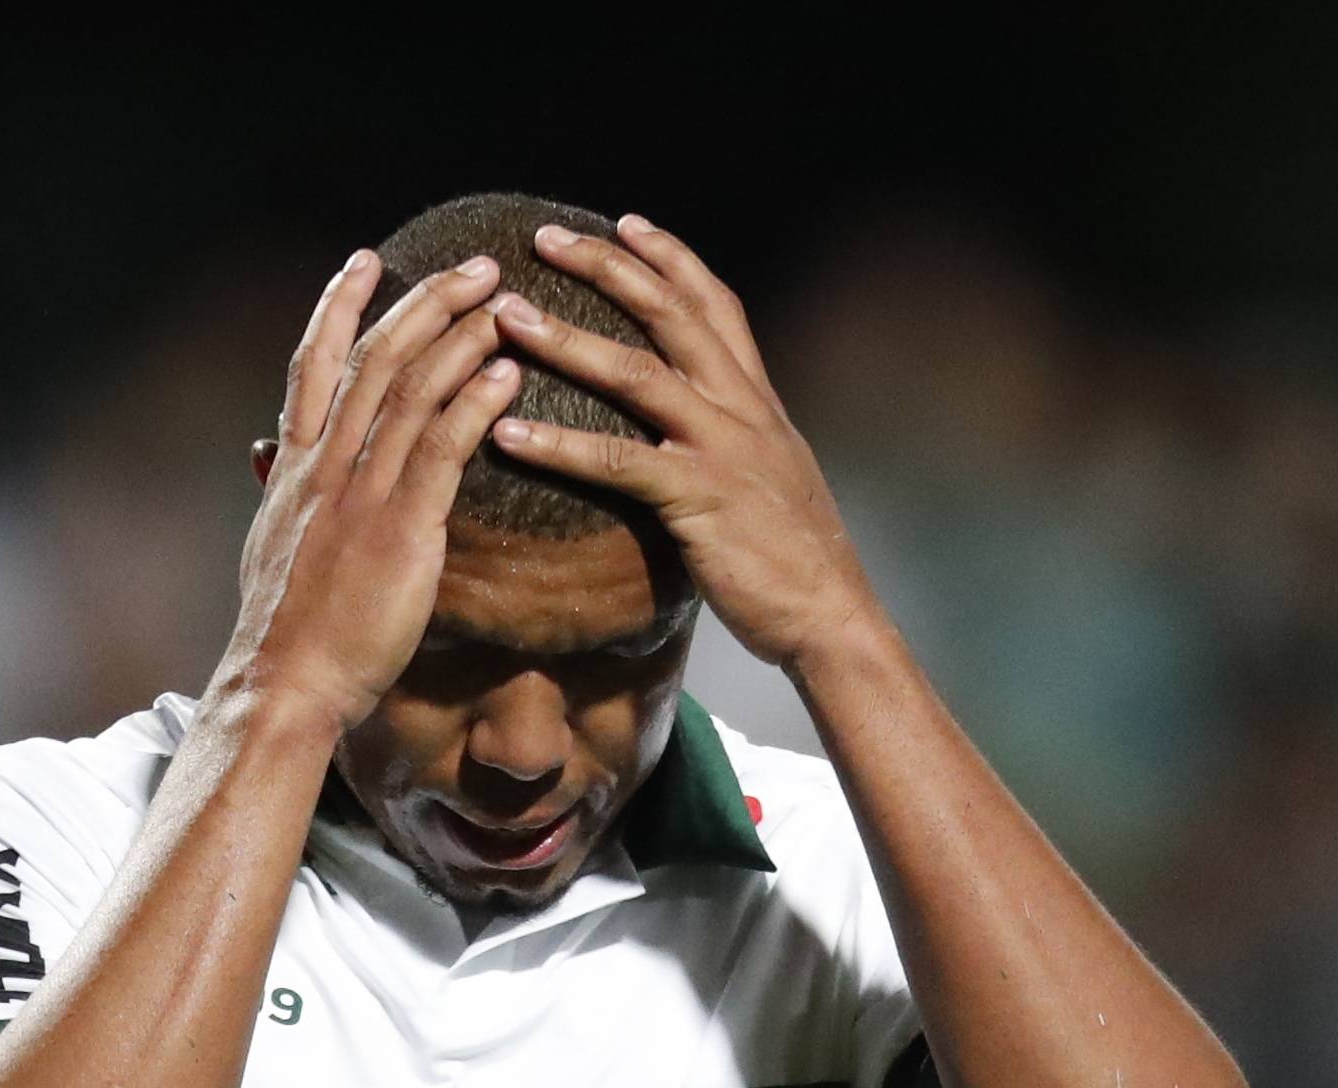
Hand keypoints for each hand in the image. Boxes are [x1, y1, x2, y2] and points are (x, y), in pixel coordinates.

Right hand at [214, 250, 521, 730]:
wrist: (283, 683)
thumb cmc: (284, 632)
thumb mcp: (271, 546)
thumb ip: (280, 495)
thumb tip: (269, 461)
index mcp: (292, 468)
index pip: (313, 364)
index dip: (339, 305)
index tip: (367, 260)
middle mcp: (324, 468)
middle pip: (374, 359)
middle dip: (425, 302)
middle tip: (475, 267)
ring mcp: (361, 495)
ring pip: (410, 391)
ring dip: (462, 339)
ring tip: (507, 304)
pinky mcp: (401, 530)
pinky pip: (443, 450)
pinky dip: (476, 404)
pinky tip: (509, 375)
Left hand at [486, 216, 878, 670]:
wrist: (832, 615)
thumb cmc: (794, 558)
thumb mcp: (771, 477)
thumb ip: (734, 439)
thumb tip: (697, 427)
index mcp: (757, 400)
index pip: (714, 305)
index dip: (671, 258)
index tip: (624, 223)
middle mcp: (742, 409)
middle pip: (670, 314)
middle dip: (607, 267)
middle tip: (544, 237)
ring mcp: (722, 449)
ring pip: (636, 374)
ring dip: (565, 339)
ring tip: (505, 317)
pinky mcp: (700, 499)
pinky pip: (618, 463)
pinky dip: (560, 447)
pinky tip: (507, 435)